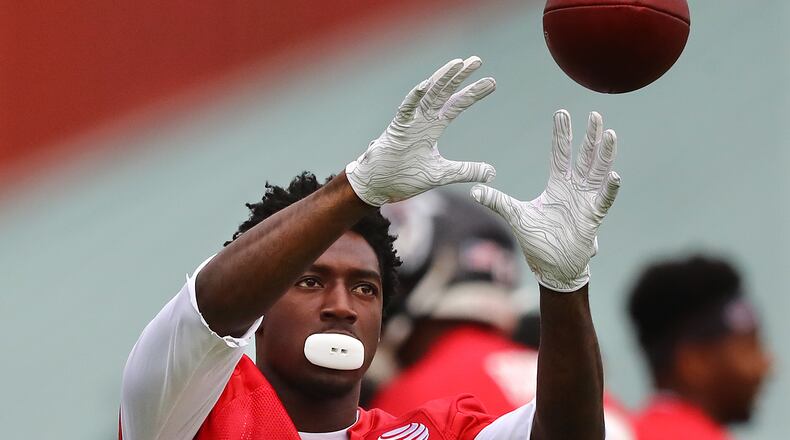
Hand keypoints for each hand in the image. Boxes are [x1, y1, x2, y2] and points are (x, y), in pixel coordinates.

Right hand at [346, 57, 496, 206]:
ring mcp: (408, 122)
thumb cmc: (404, 177)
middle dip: (460, 76)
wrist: (378, 186)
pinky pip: (405, 110)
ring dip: (442, 78)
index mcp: (432, 128)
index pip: (455, 105)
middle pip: (444, 93)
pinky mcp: (396, 129)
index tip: (491, 82)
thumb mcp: (441, 175)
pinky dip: (414, 97)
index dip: (472, 93)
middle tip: (477, 60)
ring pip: (427, 95)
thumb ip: (465, 171)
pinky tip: (425, 85)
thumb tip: (492, 173)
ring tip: (458, 63)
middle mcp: (421, 120)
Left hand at [470, 110, 620, 291]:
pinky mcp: (592, 218)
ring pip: (597, 172)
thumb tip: (475, 190)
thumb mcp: (515, 216)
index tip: (562, 113)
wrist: (553, 268)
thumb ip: (498, 201)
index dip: (562, 134)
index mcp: (557, 186)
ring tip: (608, 134)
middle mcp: (574, 190)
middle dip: (589, 136)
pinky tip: (614, 175)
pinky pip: (603, 200)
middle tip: (594, 114)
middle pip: (584, 157)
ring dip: (603, 155)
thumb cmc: (539, 241)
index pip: (560, 154)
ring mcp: (585, 202)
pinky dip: (608, 189)